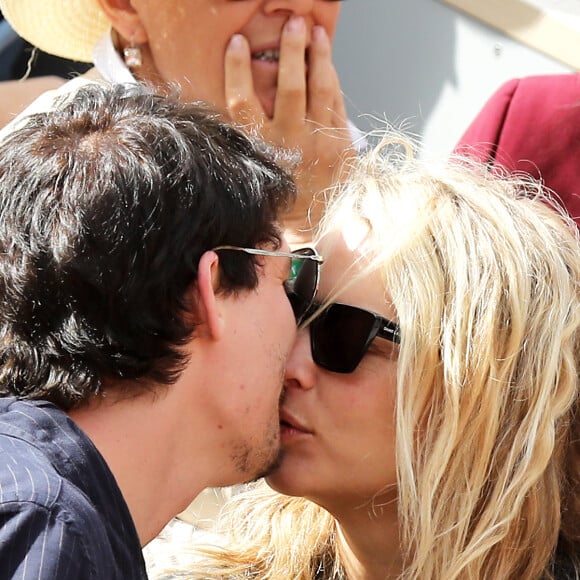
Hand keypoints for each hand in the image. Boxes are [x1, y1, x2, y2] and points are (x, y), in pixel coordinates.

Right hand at [225, 16, 355, 244]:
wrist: (311, 225)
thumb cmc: (278, 197)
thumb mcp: (254, 169)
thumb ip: (249, 136)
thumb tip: (245, 97)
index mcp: (263, 150)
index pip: (243, 100)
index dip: (238, 69)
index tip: (237, 43)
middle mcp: (292, 144)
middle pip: (290, 86)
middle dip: (292, 50)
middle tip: (293, 22)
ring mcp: (321, 144)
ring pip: (321, 89)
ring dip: (318, 57)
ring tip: (315, 32)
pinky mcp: (342, 147)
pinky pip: (338, 105)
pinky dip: (332, 82)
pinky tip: (328, 65)